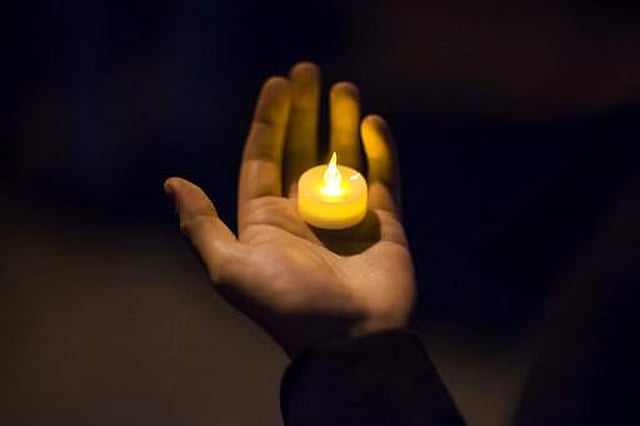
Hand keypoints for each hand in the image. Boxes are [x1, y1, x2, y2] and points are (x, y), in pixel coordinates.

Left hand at [164, 63, 414, 357]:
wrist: (348, 342)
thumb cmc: (288, 307)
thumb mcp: (230, 268)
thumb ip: (201, 225)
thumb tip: (172, 183)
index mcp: (266, 219)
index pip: (263, 158)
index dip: (269, 120)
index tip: (278, 83)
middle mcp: (302, 212)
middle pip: (301, 150)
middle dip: (305, 110)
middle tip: (308, 70)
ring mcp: (344, 215)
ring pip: (342, 157)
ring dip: (341, 122)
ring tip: (343, 87)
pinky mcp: (382, 223)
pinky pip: (382, 177)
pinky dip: (379, 149)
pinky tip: (372, 122)